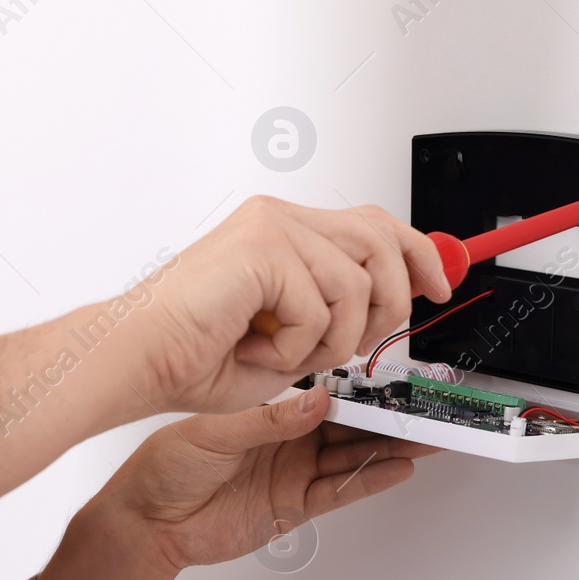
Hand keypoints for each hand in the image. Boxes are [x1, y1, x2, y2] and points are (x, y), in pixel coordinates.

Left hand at [100, 385, 440, 572]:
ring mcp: (293, 472)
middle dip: (391, 419)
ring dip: (391, 449)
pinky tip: (398, 469)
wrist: (147, 522)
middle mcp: (287, 439)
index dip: (363, 391)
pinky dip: (368, 481)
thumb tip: (317, 400)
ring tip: (430, 438)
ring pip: (353, 458)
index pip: (328, 397)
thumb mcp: (215, 432)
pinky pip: (339, 492)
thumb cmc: (165, 466)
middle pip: (351, 427)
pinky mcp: (292, 507)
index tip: (396, 381)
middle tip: (430, 409)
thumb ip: (269, 421)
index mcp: (270, 411)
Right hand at [127, 196, 451, 414]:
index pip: (372, 222)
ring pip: (357, 281)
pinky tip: (257, 351)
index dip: (417, 252)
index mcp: (280, 230)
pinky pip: (319, 306)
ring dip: (333, 337)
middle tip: (368, 344)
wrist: (139, 359)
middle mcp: (277, 219)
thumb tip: (388, 312)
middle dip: (394, 300)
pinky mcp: (263, 248)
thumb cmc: (191, 355)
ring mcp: (270, 228)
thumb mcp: (289, 336)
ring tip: (288, 355)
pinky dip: (296, 347)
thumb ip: (334, 313)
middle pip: (381, 237)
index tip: (439, 285)